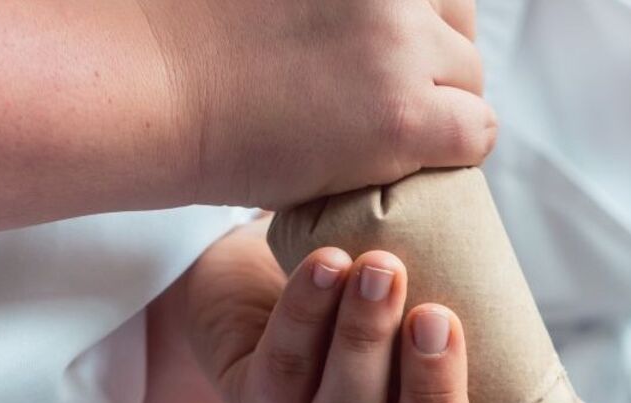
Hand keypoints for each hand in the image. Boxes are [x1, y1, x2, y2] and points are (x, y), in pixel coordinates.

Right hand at [141, 0, 493, 206]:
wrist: (153, 84)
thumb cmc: (191, 35)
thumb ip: (335, 4)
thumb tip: (355, 34)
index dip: (420, 21)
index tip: (390, 53)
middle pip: (458, 25)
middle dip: (434, 61)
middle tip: (385, 99)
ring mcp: (400, 45)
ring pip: (469, 81)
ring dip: (441, 108)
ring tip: (384, 134)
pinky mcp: (404, 115)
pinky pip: (477, 131)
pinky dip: (454, 150)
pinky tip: (408, 160)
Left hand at [185, 222, 531, 402]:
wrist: (273, 270)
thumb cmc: (387, 307)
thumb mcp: (460, 339)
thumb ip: (516, 375)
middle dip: (432, 397)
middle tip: (439, 320)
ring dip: (366, 343)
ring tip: (384, 268)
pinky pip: (283, 370)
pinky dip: (306, 313)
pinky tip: (329, 264)